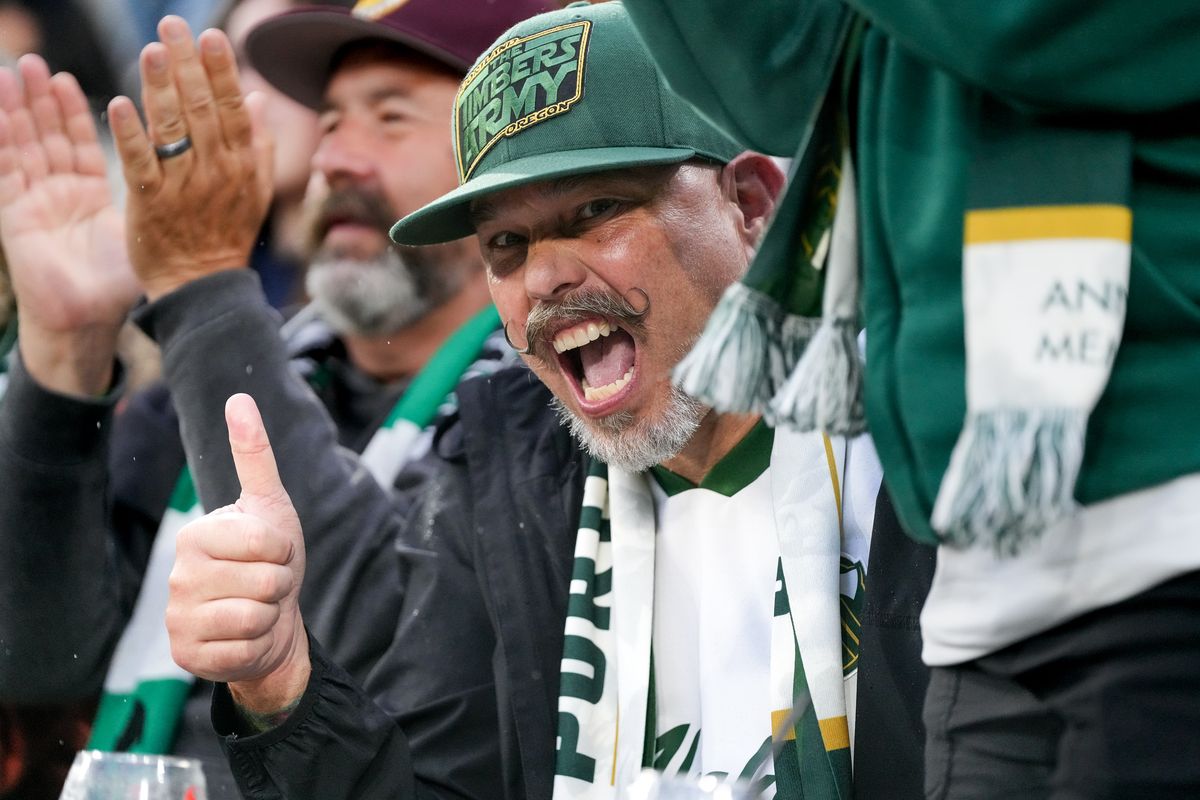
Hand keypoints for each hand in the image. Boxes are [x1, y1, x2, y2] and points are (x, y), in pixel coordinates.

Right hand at [0, 55, 136, 394]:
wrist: (91, 320)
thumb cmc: (120, 283)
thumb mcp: (143, 228)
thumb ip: (165, 195)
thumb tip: (204, 171)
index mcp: (87, 196)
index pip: (78, 144)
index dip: (72, 113)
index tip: (67, 78)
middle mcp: (58, 195)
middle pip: (47, 137)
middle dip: (40, 101)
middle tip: (36, 64)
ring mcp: (34, 204)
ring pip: (22, 147)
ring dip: (16, 110)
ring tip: (15, 74)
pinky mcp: (16, 217)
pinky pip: (6, 172)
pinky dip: (4, 141)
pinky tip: (1, 114)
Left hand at [109, 16, 272, 300]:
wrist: (202, 285)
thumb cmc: (226, 234)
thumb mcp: (255, 191)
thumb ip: (257, 145)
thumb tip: (258, 99)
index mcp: (241, 165)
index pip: (232, 108)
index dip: (222, 71)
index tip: (213, 37)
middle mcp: (215, 171)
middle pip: (201, 109)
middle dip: (187, 65)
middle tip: (173, 27)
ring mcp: (183, 187)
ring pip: (172, 130)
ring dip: (160, 88)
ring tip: (150, 51)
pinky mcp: (150, 203)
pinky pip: (140, 163)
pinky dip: (130, 135)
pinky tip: (120, 105)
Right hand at [166, 393, 309, 712]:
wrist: (271, 621)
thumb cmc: (271, 560)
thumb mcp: (270, 504)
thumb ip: (254, 454)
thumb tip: (238, 397)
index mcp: (195, 535)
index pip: (265, 542)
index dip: (284, 551)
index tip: (273, 553)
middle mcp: (178, 576)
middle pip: (266, 581)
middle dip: (281, 585)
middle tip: (267, 585)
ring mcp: (177, 618)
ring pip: (256, 617)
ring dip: (271, 616)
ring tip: (258, 609)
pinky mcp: (186, 655)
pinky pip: (242, 650)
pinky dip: (256, 645)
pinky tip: (244, 638)